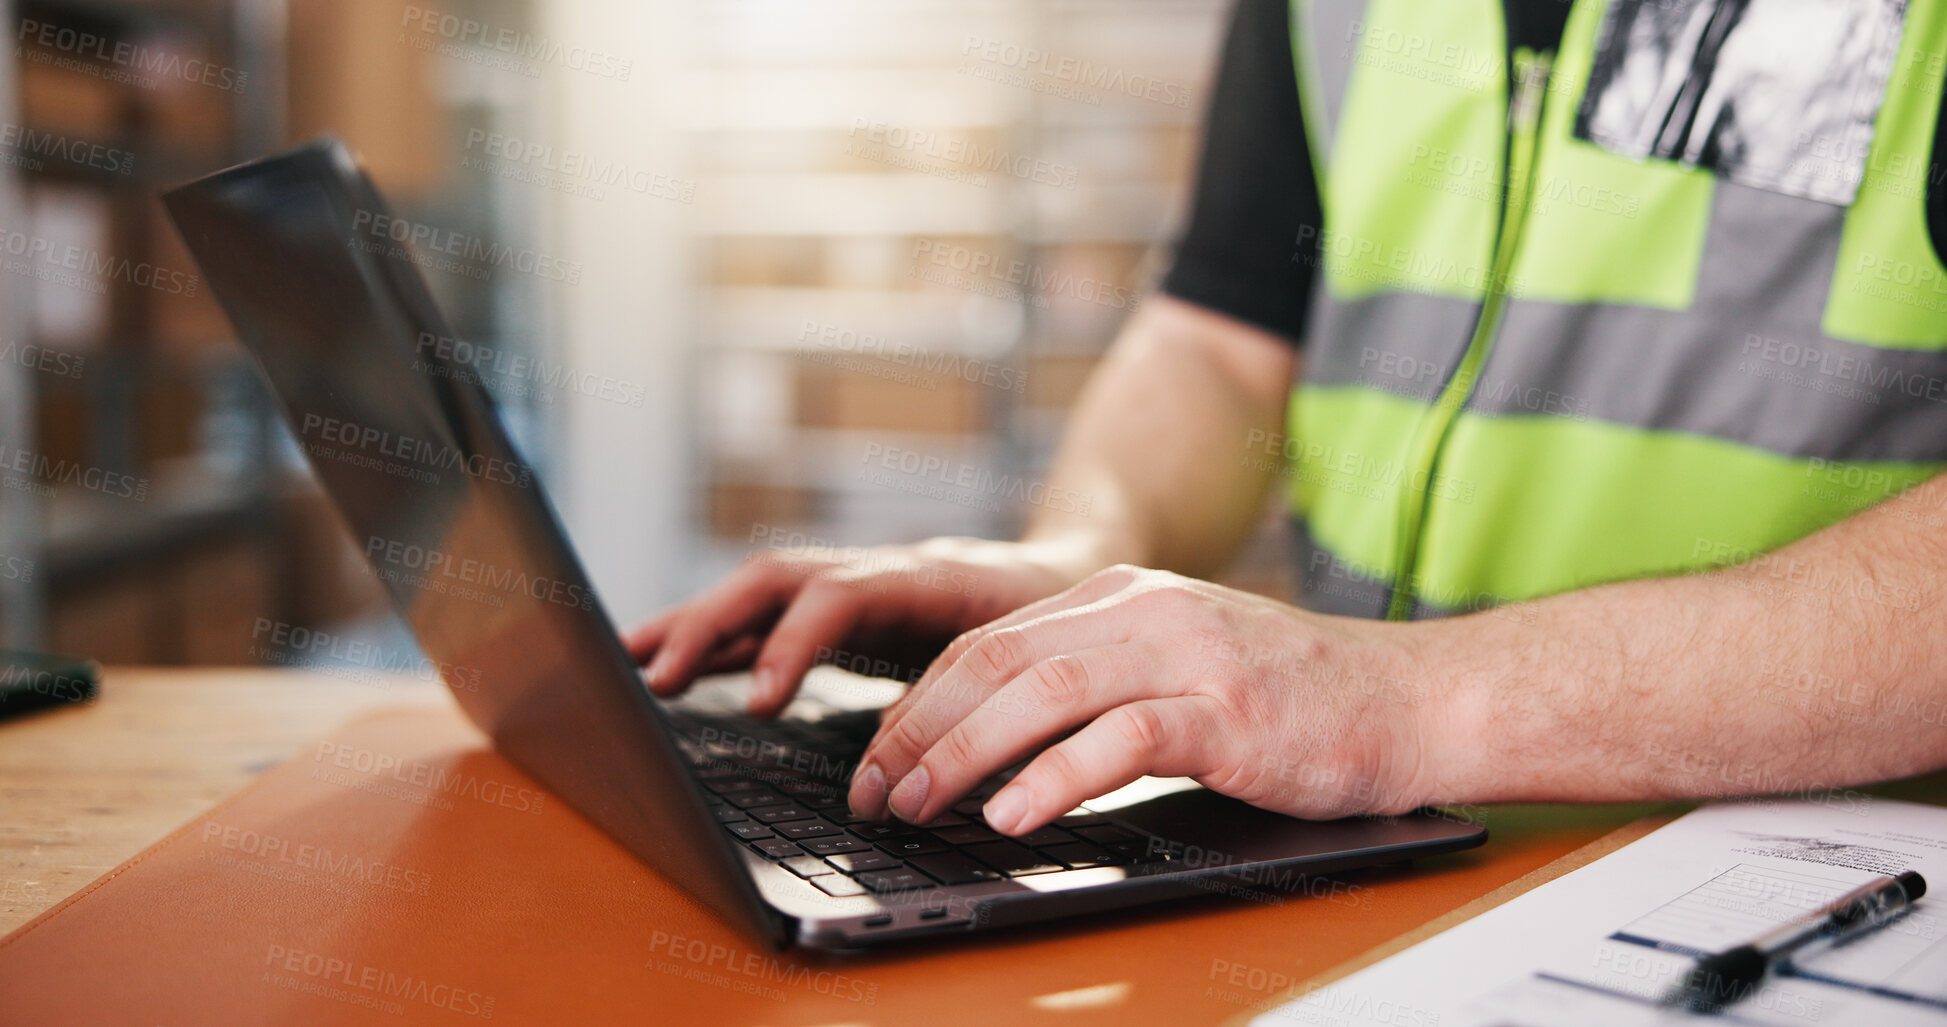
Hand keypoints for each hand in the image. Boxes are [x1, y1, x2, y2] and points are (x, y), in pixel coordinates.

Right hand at [625, 537, 1087, 715]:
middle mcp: (878, 570)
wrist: (1074, 567)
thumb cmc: (1056, 617)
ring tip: (630, 664)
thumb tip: (908, 765)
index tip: (758, 702)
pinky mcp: (843, 606)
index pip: (839, 596)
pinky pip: (769, 614)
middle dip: (709, 624)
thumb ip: (970, 698)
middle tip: (652, 678)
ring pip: (760, 592)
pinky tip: (673, 665)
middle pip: (776, 580)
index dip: (791, 645)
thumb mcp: (1031, 656)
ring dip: (694, 625)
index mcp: (927, 577)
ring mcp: (855, 582)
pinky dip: (717, 636)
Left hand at [846, 565, 1442, 835]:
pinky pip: (1118, 739)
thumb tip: (997, 739)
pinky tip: (1013, 814)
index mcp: (1123, 596)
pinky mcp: (1225, 710)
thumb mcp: (1182, 661)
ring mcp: (1185, 655)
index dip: (918, 701)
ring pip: (1039, 693)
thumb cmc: (1297, 698)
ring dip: (963, 753)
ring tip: (919, 803)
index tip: (877, 756)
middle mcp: (1144, 611)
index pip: (988, 640)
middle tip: (874, 790)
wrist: (1415, 699)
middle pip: (993, 660)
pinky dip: (1053, 779)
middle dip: (918, 728)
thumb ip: (1099, 679)